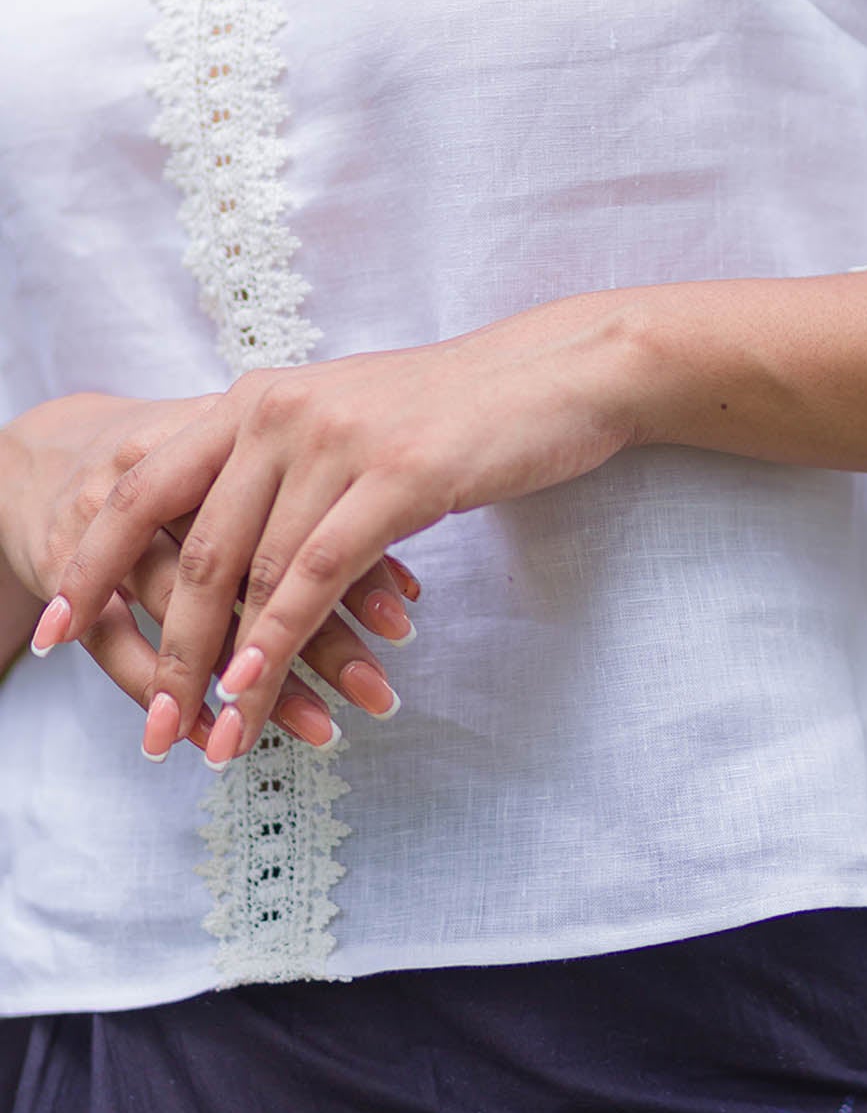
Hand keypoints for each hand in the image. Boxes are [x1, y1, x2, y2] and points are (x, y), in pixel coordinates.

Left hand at [37, 295, 643, 764]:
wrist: (557, 372)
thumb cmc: (456, 410)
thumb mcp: (347, 423)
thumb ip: (281, 468)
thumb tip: (234, 551)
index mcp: (255, 399)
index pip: (143, 487)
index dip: (95, 563)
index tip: (62, 631)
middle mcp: (278, 411)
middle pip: (190, 549)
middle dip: (164, 651)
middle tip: (150, 729)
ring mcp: (335, 441)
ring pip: (252, 574)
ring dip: (223, 669)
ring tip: (210, 739)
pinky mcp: (396, 476)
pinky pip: (316, 573)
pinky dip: (278, 637)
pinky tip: (256, 686)